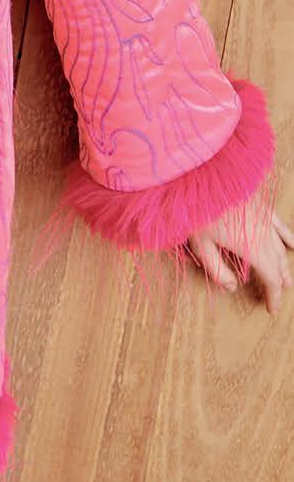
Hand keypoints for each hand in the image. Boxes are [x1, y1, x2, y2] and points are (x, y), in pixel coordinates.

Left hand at [186, 186, 293, 314]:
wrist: (205, 173)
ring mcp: (265, 219)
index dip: (273, 295)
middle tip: (278, 296)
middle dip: (279, 282)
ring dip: (284, 265)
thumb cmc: (198, 209)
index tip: (272, 308)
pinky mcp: (262, 205)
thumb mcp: (201, 245)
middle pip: (277, 264)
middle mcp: (264, 235)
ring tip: (288, 279)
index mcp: (252, 248)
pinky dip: (288, 236)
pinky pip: (280, 224)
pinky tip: (293, 244)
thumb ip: (217, 269)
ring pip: (281, 247)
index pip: (270, 278)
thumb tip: (232, 287)